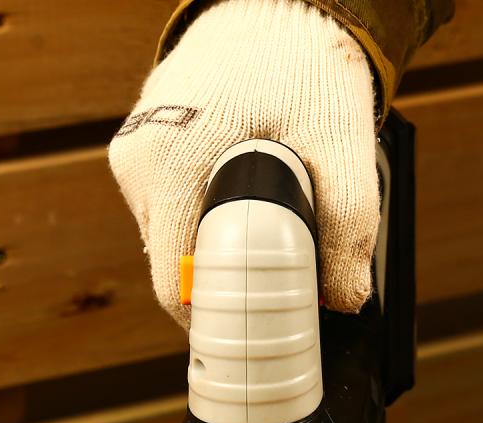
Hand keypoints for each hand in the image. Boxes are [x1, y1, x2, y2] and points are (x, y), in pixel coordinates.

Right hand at [109, 0, 379, 329]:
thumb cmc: (306, 65)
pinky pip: (168, 208)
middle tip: (273, 277)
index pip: (176, 286)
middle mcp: (138, 163)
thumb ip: (348, 232)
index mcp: (170, 165)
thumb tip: (341, 301)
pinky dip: (203, 216)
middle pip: (172, 266)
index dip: (217, 319)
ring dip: (213, 248)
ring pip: (169, 239)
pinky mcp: (140, 146)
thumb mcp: (343, 148)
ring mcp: (133, 153)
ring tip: (260, 220)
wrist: (280, 2)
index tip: (253, 329)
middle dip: (223, 282)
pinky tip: (238, 192)